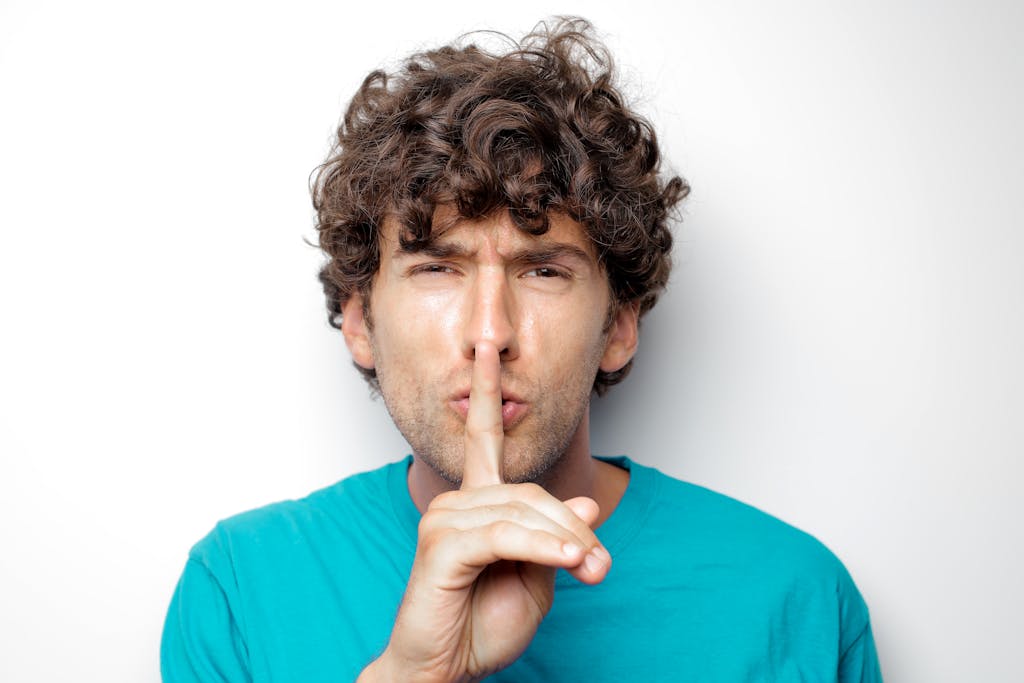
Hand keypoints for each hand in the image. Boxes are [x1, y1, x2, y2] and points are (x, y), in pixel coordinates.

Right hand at [359, 342, 610, 682]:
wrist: (445, 670)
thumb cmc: (483, 624)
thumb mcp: (538, 578)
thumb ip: (558, 539)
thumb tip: (587, 505)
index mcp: (478, 501)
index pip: (483, 433)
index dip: (487, 386)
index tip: (488, 344)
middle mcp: (458, 501)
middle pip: (533, 491)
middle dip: (575, 529)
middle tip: (601, 567)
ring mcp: (446, 520)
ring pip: (525, 511)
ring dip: (566, 543)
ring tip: (590, 571)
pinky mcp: (442, 545)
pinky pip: (507, 536)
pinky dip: (544, 549)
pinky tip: (568, 563)